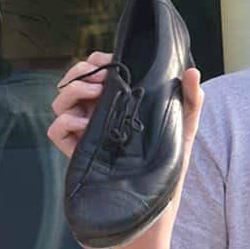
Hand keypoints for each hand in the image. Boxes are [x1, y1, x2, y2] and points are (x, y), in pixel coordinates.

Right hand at [47, 51, 204, 160]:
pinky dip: (65, 121)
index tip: (114, 61)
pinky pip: (56, 130)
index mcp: (116, 98)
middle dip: (83, 71)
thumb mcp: (186, 121)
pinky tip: (86, 123)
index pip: (95, 69)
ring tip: (96, 93)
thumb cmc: (172, 153)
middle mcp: (97, 110)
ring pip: (61, 101)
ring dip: (74, 90)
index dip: (99, 60)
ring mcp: (85, 129)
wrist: (163, 188)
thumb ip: (191, 96)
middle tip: (102, 76)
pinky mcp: (78, 150)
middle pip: (74, 80)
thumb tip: (193, 72)